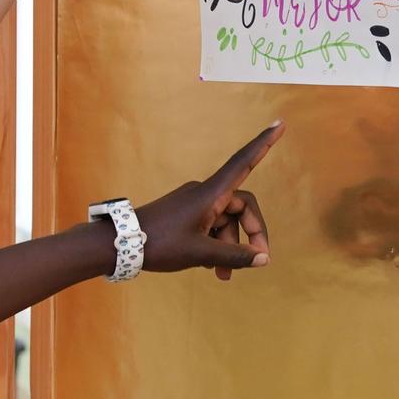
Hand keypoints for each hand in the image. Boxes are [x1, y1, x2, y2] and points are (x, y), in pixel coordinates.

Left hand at [131, 120, 280, 278]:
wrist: (119, 244)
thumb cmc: (159, 243)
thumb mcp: (200, 254)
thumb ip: (234, 256)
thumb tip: (262, 258)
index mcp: (210, 194)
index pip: (243, 162)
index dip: (263, 144)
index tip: (280, 123)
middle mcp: (205, 194)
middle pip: (242, 207)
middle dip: (251, 234)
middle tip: (255, 261)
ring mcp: (195, 204)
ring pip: (226, 223)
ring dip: (230, 247)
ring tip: (224, 275)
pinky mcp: (186, 216)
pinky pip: (211, 227)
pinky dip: (216, 246)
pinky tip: (212, 268)